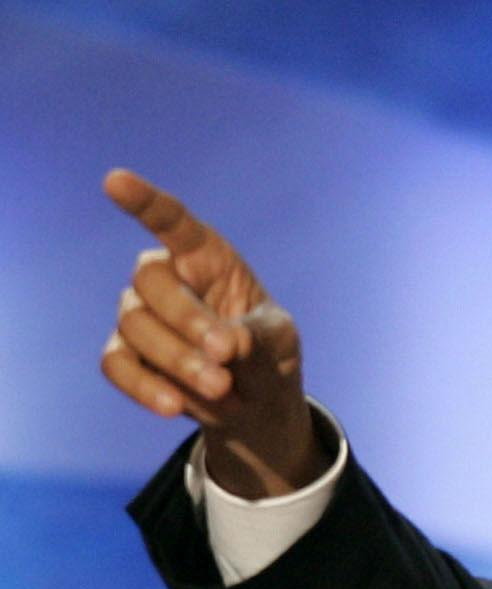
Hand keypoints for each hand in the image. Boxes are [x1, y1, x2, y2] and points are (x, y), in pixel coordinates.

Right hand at [100, 169, 326, 497]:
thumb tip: (226, 346)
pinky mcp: (126, 356)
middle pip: (150, 281)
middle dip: (187, 319)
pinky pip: (117, 364)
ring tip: (222, 388)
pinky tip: (174, 407)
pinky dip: (144, 386)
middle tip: (225, 354)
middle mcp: (165, 278)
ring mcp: (139, 316)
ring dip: (177, 359)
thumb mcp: (279, 342)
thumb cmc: (267, 354)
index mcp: (204, 257)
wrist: (255, 404)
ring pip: (135, 325)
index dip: (142, 200)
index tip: (114, 182)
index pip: (169, 219)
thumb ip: (258, 337)